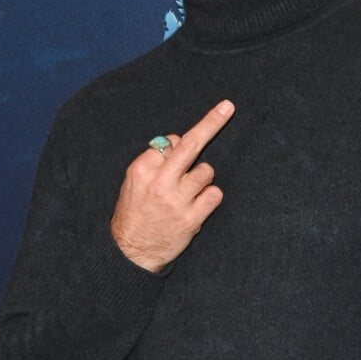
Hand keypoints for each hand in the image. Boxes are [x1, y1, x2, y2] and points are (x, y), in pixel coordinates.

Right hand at [110, 99, 234, 272]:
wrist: (132, 252)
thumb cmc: (135, 210)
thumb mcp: (132, 180)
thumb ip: (154, 160)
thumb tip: (178, 140)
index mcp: (142, 169)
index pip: (171, 141)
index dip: (176, 146)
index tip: (176, 150)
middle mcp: (160, 182)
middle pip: (191, 144)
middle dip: (212, 122)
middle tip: (229, 107)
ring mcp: (178, 201)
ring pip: (206, 171)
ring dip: (201, 178)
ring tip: (186, 193)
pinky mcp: (192, 219)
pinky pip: (215, 194)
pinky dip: (209, 197)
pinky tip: (196, 206)